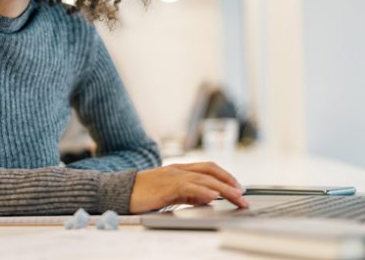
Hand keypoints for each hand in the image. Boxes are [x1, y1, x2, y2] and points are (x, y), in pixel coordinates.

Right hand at [129, 162, 248, 212]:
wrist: (120, 191)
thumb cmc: (143, 194)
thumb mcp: (171, 193)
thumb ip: (189, 194)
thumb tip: (209, 198)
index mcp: (180, 169)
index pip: (208, 168)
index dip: (226, 176)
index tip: (239, 187)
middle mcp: (178, 169)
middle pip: (210, 171)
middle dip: (230, 182)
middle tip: (244, 195)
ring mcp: (172, 176)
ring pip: (204, 178)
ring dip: (223, 188)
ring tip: (236, 197)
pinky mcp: (165, 186)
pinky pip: (188, 187)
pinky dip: (203, 191)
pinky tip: (214, 196)